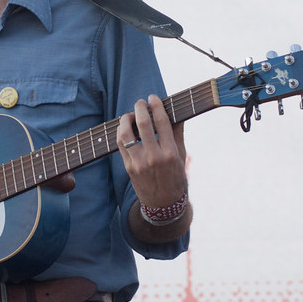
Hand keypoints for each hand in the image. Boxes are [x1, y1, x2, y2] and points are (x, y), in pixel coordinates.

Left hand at [116, 94, 187, 208]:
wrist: (163, 204)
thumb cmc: (175, 177)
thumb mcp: (181, 156)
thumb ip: (177, 133)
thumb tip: (176, 113)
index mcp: (170, 153)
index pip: (162, 122)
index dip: (156, 106)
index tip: (153, 98)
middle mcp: (154, 157)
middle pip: (143, 125)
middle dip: (140, 108)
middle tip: (140, 102)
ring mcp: (139, 163)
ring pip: (126, 134)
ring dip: (126, 120)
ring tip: (130, 115)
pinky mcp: (128, 167)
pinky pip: (120, 145)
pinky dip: (121, 132)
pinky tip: (126, 128)